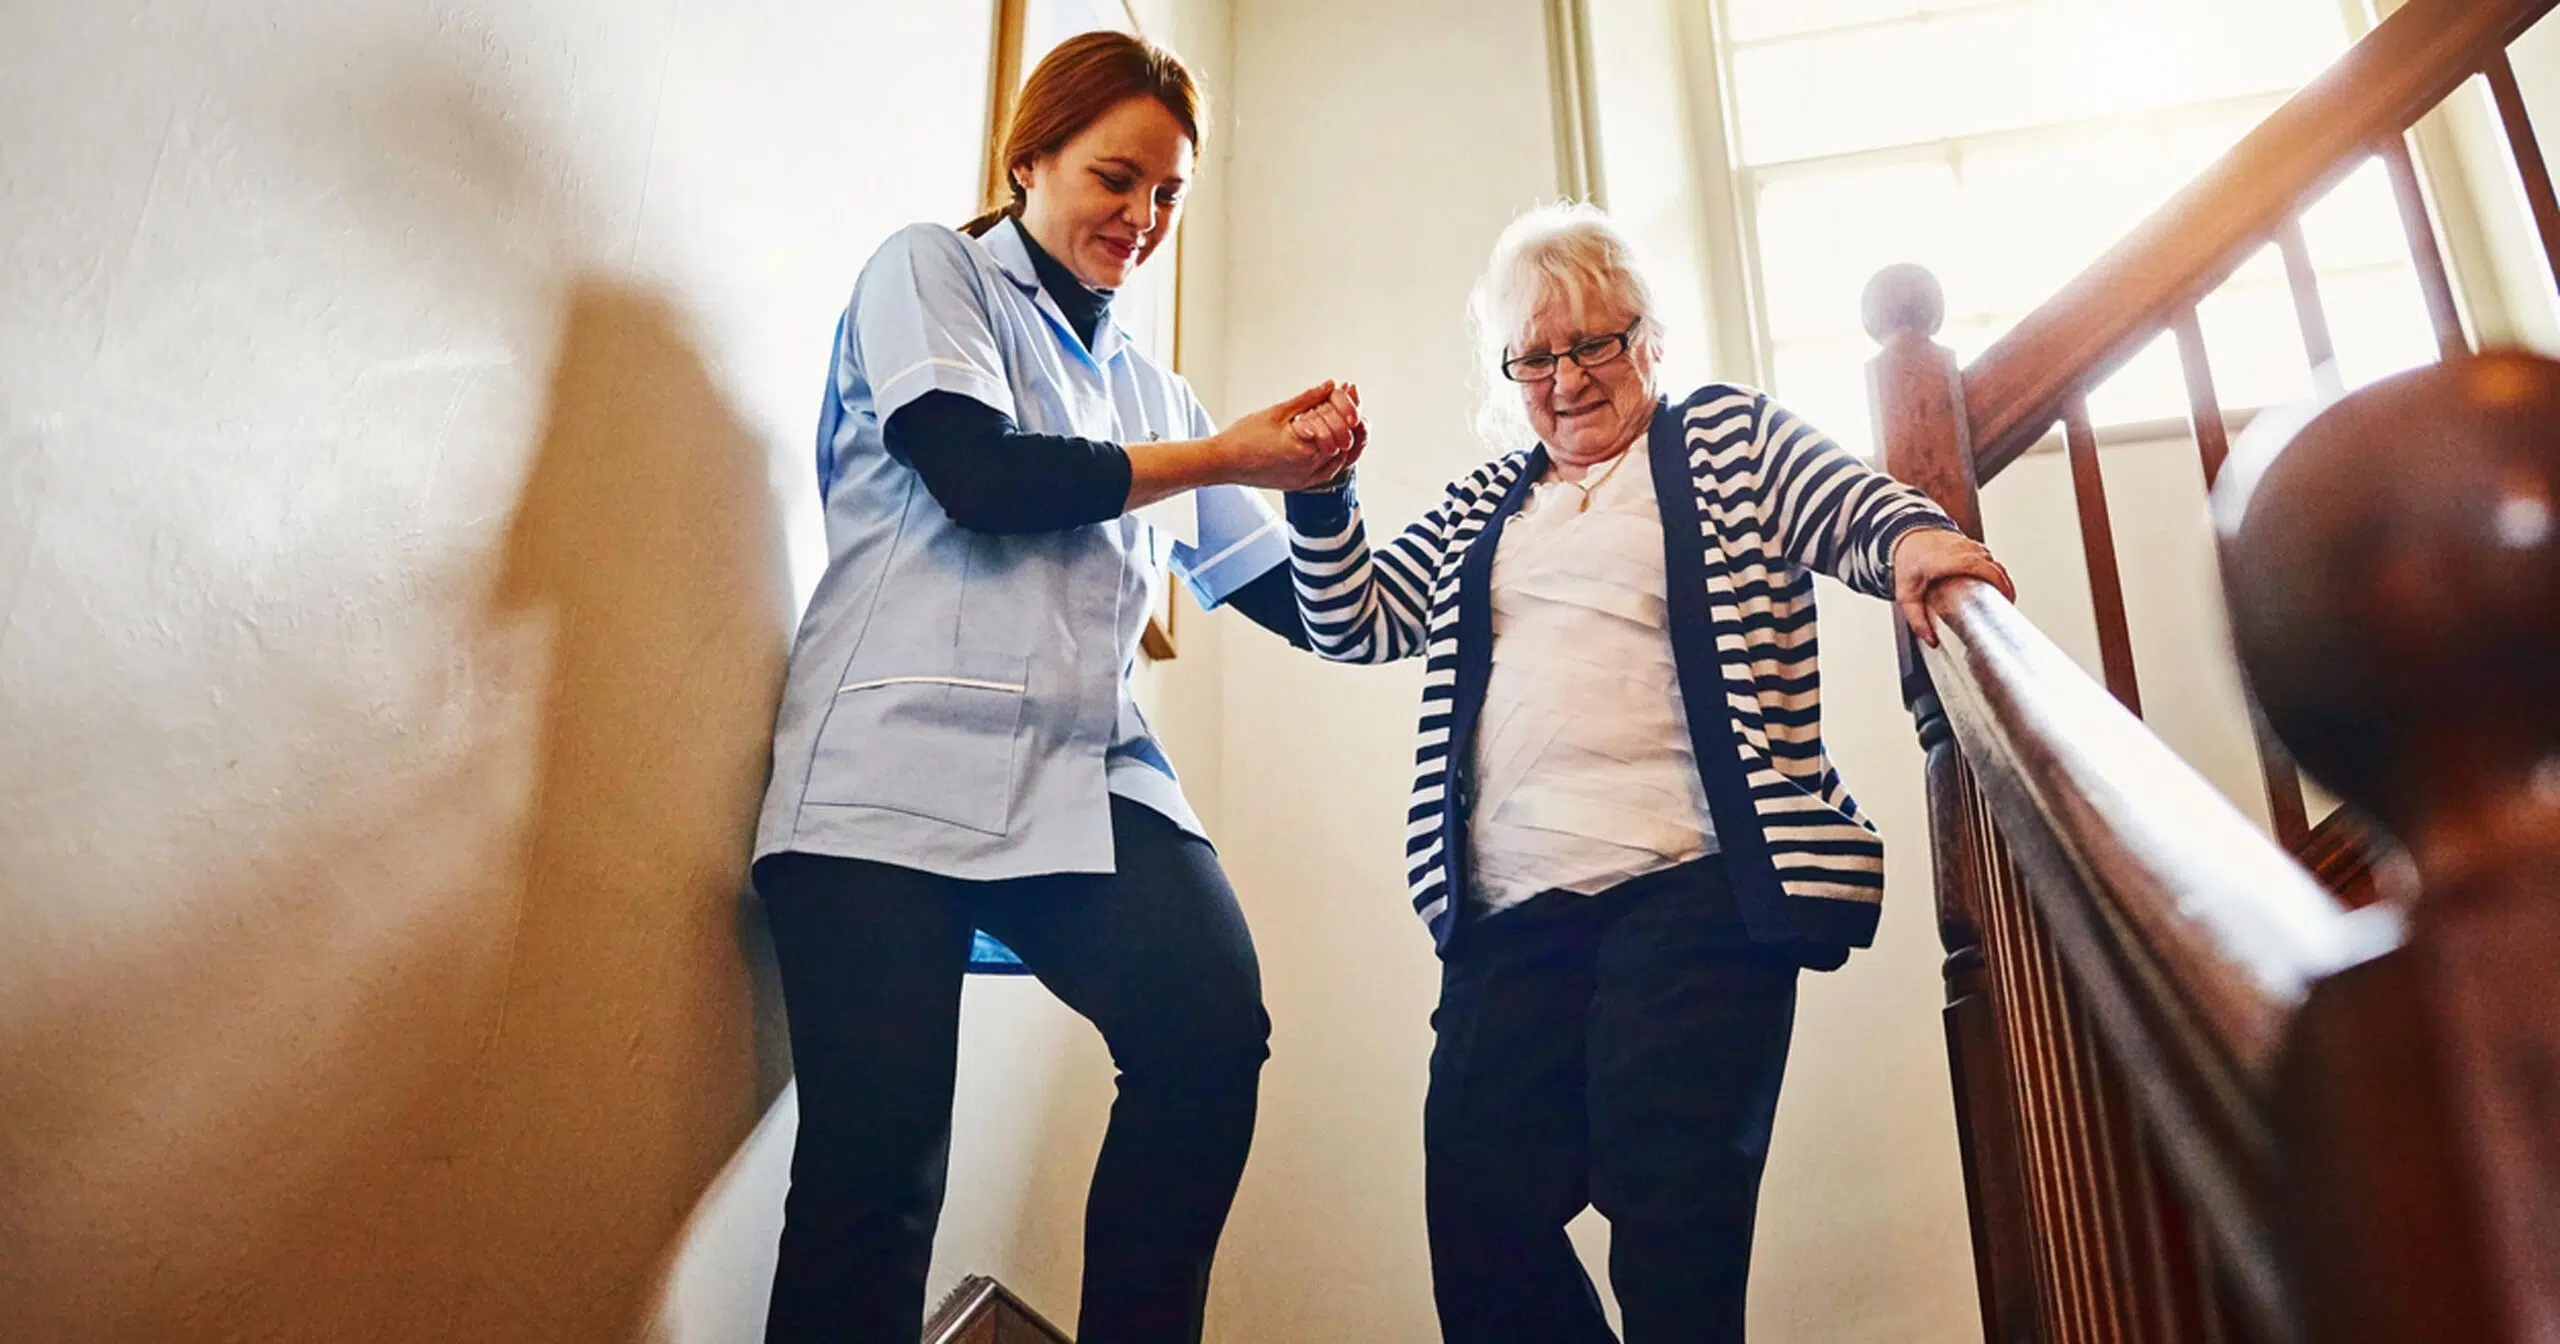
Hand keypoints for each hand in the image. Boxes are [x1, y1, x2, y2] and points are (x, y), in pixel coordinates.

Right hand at [1213, 381, 1366, 490]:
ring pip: (1341, 459)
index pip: (1342, 427)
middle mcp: (1310, 469)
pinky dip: (1336, 455)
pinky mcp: (1300, 485)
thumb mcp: (1278, 412)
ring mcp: (1306, 480)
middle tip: (1350, 399)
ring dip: (1345, 437)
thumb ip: (1307, 399)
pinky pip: (1328, 471)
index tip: (1348, 390)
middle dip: (1350, 419)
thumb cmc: (1243, 437)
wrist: (1223, 462)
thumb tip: (1330, 385)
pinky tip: (1333, 439)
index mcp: (1306, 450)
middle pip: (1345, 443)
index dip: (1348, 405)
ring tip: (1343, 416)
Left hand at [1892, 527, 2013, 646]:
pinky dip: (1996, 571)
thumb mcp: (1906, 594)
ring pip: (1994, 562)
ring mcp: (1967, 544)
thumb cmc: (1907, 561)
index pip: (1981, 568)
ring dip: (2002, 579)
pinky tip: (1995, 585)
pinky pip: (1990, 558)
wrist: (1906, 536)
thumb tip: (1930, 639)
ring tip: (2002, 599)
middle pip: (1994, 567)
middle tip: (2007, 606)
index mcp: (1946, 561)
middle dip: (2005, 587)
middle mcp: (1960, 550)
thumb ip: (1916, 619)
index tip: (2005, 598)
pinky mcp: (1971, 544)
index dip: (1998, 582)